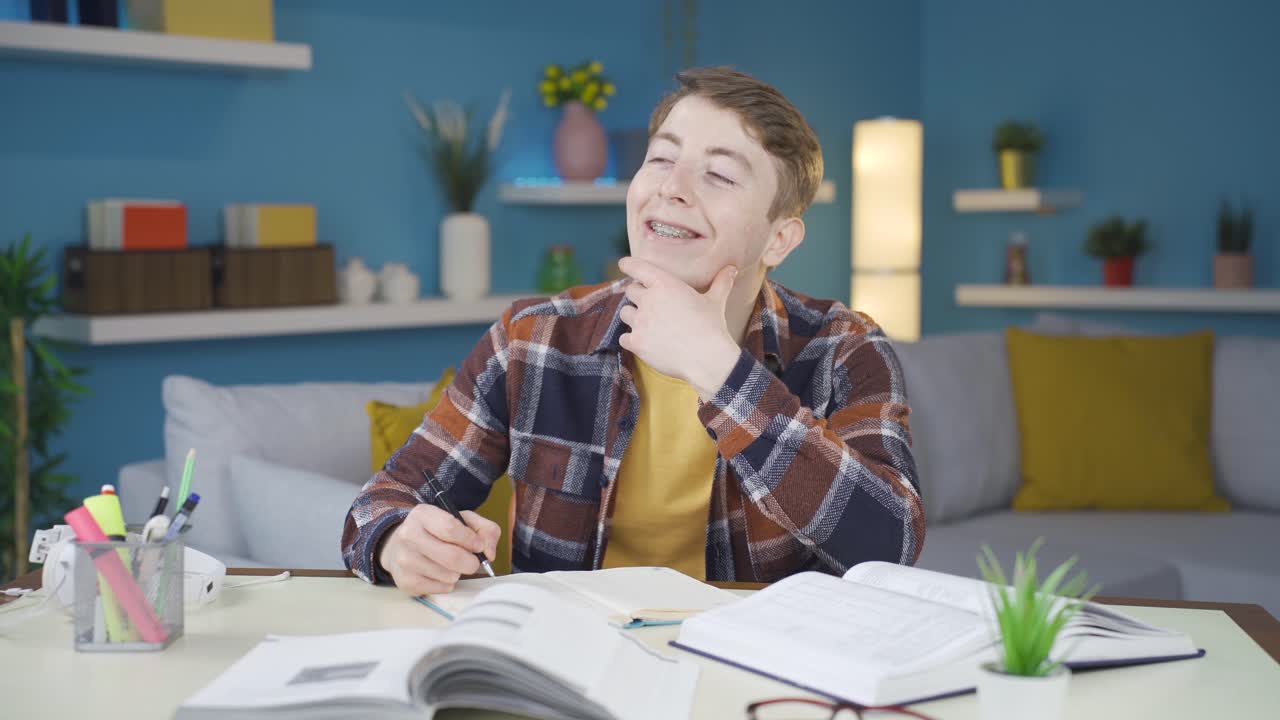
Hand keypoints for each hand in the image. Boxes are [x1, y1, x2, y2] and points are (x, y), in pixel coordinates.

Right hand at [377, 504, 499, 595]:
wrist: (401, 546)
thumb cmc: (437, 532)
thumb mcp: (462, 520)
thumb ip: (485, 530)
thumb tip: (489, 553)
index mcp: (422, 514)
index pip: (451, 528)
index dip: (471, 540)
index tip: (479, 546)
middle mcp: (408, 535)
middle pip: (452, 557)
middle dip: (471, 562)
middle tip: (473, 561)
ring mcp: (404, 560)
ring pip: (449, 575)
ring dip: (458, 572)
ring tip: (451, 564)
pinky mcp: (405, 581)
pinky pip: (441, 588)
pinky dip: (448, 583)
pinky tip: (440, 573)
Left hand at [618, 257, 741, 400]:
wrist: (707, 359)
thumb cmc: (712, 327)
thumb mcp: (716, 301)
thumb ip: (721, 283)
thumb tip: (732, 268)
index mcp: (665, 284)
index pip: (637, 267)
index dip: (628, 265)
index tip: (624, 264)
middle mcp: (649, 300)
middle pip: (631, 291)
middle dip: (638, 296)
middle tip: (649, 304)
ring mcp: (640, 322)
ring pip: (625, 313)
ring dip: (633, 317)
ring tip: (647, 324)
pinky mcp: (636, 342)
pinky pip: (624, 337)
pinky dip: (631, 340)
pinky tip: (643, 343)